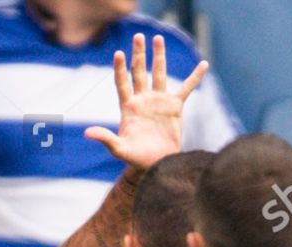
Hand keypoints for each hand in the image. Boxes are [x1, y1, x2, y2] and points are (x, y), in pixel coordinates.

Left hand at [85, 34, 206, 171]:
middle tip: (138, 36)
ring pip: (159, 74)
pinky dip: (195, 77)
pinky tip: (204, 65)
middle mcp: (143, 100)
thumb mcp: (119, 149)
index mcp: (128, 107)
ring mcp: (159, 101)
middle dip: (139, 54)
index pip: (122, 83)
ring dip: (159, 56)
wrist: (156, 164)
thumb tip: (87, 133)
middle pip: (139, 72)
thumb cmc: (135, 158)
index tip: (118, 54)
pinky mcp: (175, 107)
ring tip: (158, 38)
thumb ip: (105, 138)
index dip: (120, 68)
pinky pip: (186, 88)